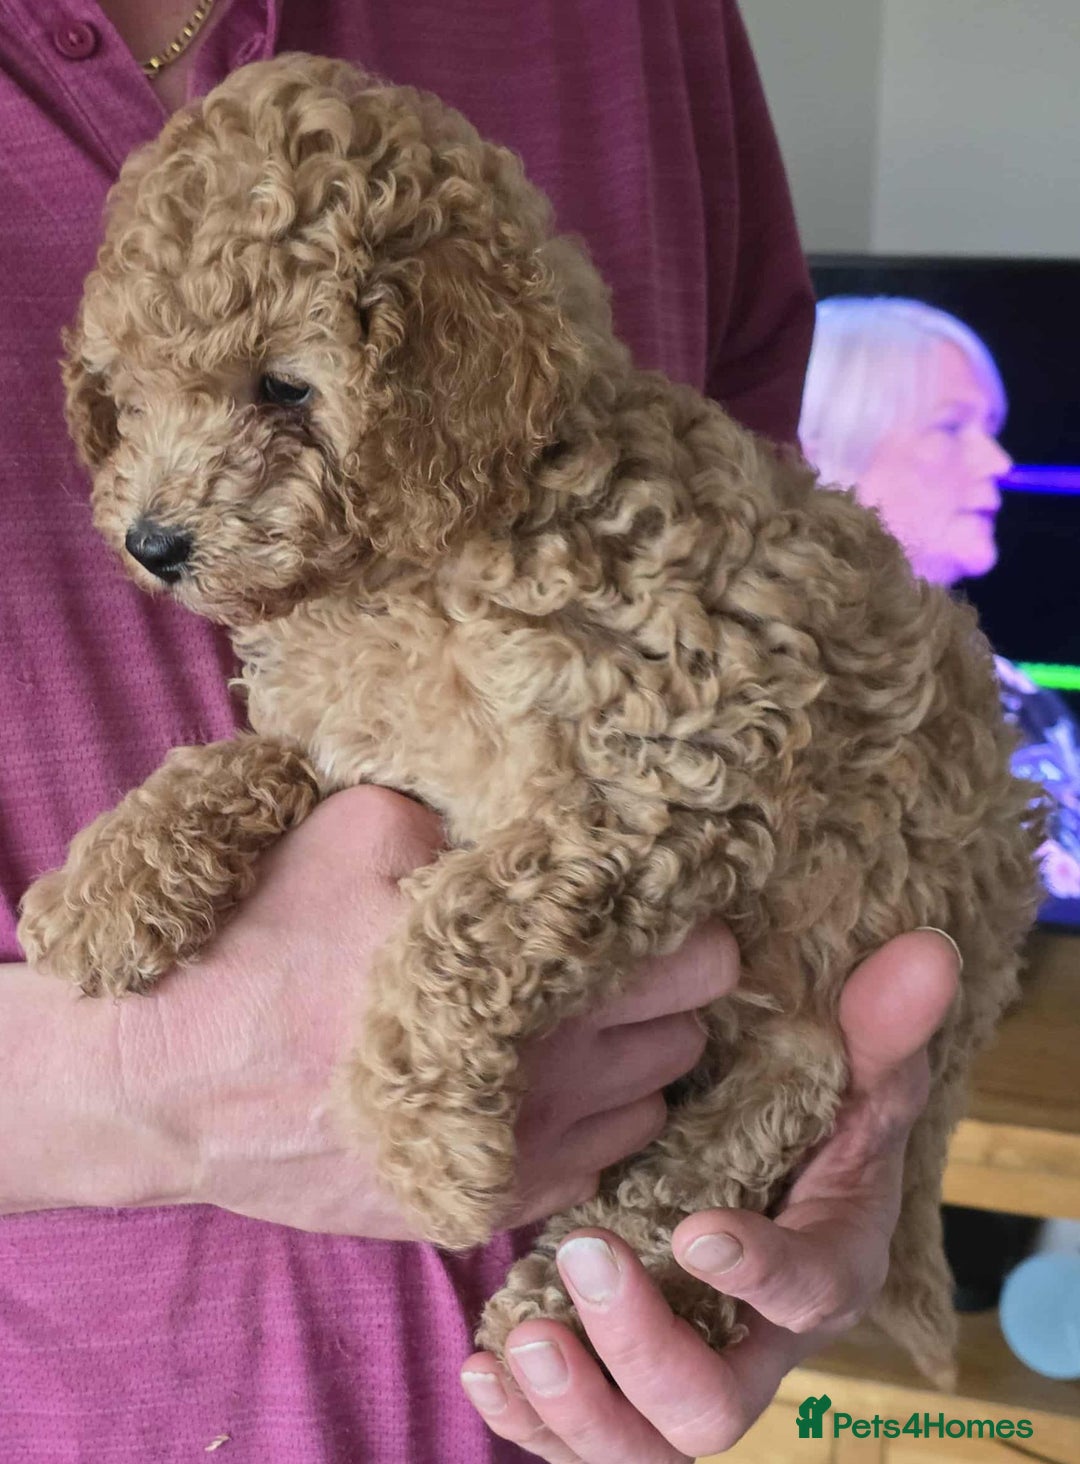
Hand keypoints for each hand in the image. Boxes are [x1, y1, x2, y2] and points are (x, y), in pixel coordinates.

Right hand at [2, 784, 737, 1233]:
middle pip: (690, 1030)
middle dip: (667, 985)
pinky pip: (599, 1161)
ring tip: (571, 1016)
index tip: (656, 899)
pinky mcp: (484, 1202)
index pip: (698, 958)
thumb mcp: (357, 829)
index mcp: (535, 974)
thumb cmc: (255, 943)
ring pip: (653, 1099)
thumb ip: (472, 824)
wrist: (164, 1082)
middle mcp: (552, 1074)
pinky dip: (591, 1120)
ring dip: (633, 1055)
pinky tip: (537, 1080)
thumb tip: (545, 827)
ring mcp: (523, 1151)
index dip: (686, 921)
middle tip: (615, 953)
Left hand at [459, 928, 961, 1461]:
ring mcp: (685, 1371)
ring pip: (644, 1446)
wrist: (767, 1170)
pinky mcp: (623, 1385)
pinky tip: (484, 1365)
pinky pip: (581, 1441)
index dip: (761, 1274)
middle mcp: (756, 1342)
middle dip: (645, 1348)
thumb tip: (926, 953)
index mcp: (827, 1268)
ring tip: (521, 1337)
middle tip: (587, 1257)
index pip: (811, 1294)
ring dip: (579, 1407)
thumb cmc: (812, 1119)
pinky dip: (531, 1421)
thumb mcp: (849, 1073)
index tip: (698, 1226)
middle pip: (716, 1405)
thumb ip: (878, 1026)